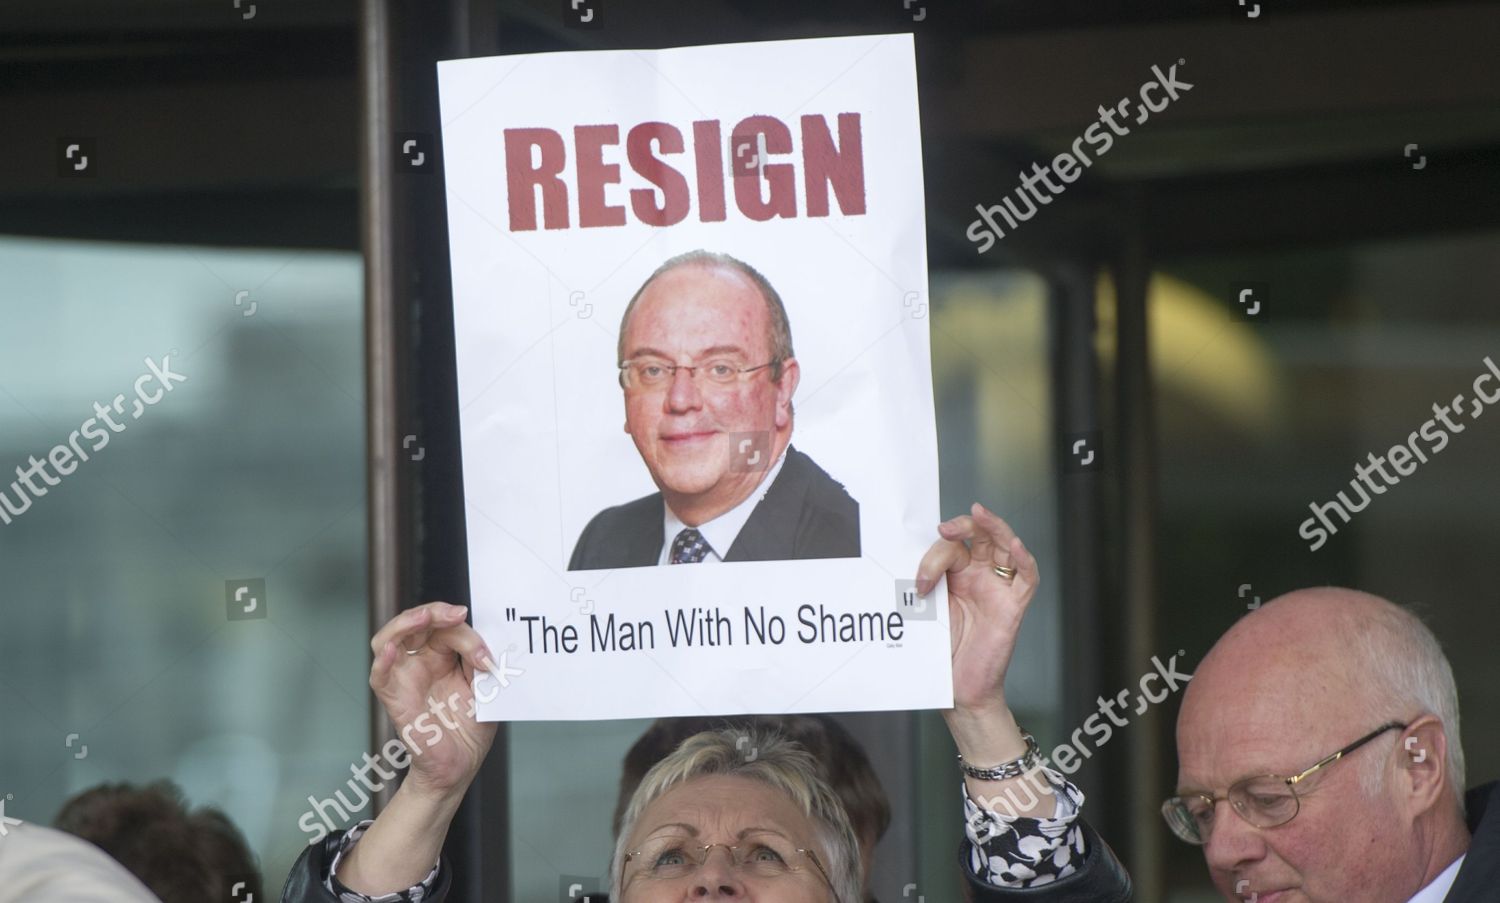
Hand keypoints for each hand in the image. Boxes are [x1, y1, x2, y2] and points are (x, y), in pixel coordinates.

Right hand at [369, 601, 498, 798]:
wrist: (460, 767)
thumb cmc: (469, 730)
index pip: (445, 629)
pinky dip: (382, 661)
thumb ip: (478, 663)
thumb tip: (481, 644)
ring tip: (425, 617)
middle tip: (458, 614)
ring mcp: (404, 680)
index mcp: (442, 658)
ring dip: (405, 623)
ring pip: (388, 639)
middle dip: (435, 612)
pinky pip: (380, 677)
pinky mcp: (396, 700)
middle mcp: (420, 664)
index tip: (486, 653)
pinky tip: (390, 651)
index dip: (466, 633)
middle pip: (415, 624)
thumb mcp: (483, 688)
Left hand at [917, 503, 1037, 713]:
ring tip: (979, 514)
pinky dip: (1024, 560)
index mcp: (957, 574)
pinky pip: (1027, 578)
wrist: (956, 688)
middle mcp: (980, 577)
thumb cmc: (942, 650)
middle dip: (964, 526)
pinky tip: (1016, 546)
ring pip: (1006, 546)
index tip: (919, 580)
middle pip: (980, 536)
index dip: (934, 557)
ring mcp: (998, 589)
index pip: (952, 547)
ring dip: (995, 527)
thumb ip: (926, 582)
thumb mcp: (927, 608)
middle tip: (944, 528)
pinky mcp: (1014, 606)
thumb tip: (908, 560)